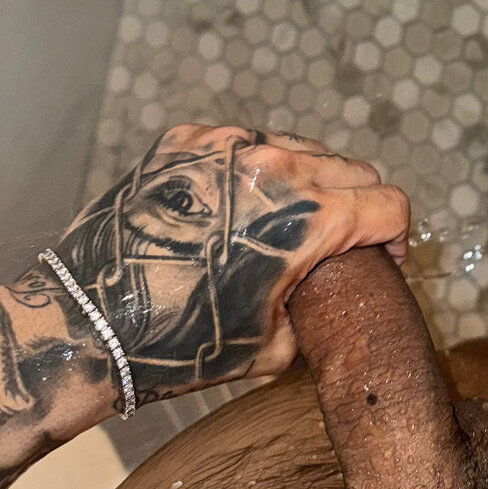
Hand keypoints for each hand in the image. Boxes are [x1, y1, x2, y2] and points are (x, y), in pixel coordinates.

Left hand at [0, 125, 409, 484]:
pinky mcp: (187, 140)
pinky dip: (253, 172)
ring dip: (310, 182)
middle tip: (338, 242)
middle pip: (353, 169)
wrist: (89, 321)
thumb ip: (325, 312)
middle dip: (357, 207)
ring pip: (302, 148)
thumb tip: (345, 302)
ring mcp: (228, 147)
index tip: (385, 255)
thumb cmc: (179, 340)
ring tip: (285, 222)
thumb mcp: (275, 347)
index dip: (397, 236)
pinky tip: (235, 209)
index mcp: (306, 219)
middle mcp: (274, 168)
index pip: (388, 205)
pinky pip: (245, 144)